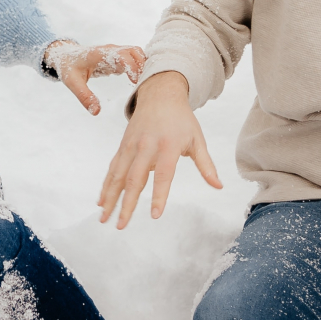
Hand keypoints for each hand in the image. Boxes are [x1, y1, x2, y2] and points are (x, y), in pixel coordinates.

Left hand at [43, 40, 146, 115]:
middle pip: (134, 51)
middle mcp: (111, 50)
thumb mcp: (72, 83)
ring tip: (144, 84)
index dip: (131, 66)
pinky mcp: (118, 57)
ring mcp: (116, 53)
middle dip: (142, 66)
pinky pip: (134, 59)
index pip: (122, 55)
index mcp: (100, 54)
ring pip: (137, 53)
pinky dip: (140, 67)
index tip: (135, 81)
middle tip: (144, 84)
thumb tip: (96, 112)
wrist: (66, 55)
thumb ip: (84, 96)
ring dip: (143, 66)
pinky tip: (140, 82)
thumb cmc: (69, 67)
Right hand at [96, 71, 222, 227]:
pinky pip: (112, 169)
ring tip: (105, 218)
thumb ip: (206, 165)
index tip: (155, 214)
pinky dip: (106, 185)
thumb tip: (219, 186)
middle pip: (134, 179)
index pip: (163, 175)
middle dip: (126, 204)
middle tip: (121, 225)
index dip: (159, 195)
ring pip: (118, 176)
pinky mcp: (122, 146)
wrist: (160, 94)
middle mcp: (146, 146)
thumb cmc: (181, 119)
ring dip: (110, 198)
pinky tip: (102, 201)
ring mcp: (131, 146)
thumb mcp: (197, 139)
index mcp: (167, 146)